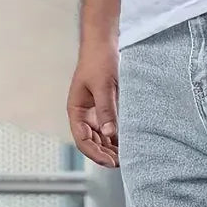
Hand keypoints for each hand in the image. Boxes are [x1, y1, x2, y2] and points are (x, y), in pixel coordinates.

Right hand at [67, 36, 119, 167]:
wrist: (105, 44)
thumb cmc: (99, 60)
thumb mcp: (103, 86)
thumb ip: (106, 109)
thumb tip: (110, 133)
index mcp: (76, 111)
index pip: (83, 141)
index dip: (96, 154)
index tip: (111, 162)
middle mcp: (84, 116)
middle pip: (93, 144)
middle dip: (106, 155)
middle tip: (124, 163)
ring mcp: (96, 114)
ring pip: (102, 140)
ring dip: (113, 150)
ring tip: (128, 157)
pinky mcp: (107, 110)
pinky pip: (111, 131)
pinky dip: (119, 140)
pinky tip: (130, 145)